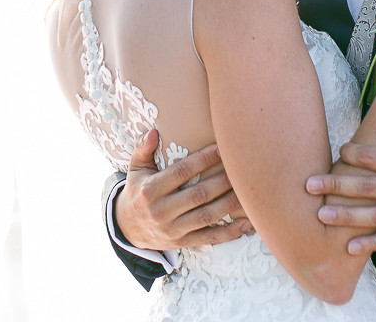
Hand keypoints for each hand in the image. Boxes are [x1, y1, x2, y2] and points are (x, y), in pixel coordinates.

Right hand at [115, 129, 250, 249]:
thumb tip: (153, 132)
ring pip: (207, 215)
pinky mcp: (182, 242)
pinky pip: (209, 238)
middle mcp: (161, 211)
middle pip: (199, 194)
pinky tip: (246, 223)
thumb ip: (142, 149)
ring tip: (248, 191)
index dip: (204, 159)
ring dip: (230, 203)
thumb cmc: (137, 191)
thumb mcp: (135, 169)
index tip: (222, 148)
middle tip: (242, 167)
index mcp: (150, 190)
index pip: (182, 172)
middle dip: (223, 180)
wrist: (127, 228)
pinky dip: (230, 232)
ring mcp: (173, 229)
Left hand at [304, 113, 375, 254]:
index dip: (353, 154)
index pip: (375, 158)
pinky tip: (350, 247)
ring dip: (347, 217)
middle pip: (367, 189)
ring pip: (375, 217)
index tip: (338, 152)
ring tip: (322, 216)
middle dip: (336, 187)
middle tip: (309, 186)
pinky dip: (372, 244)